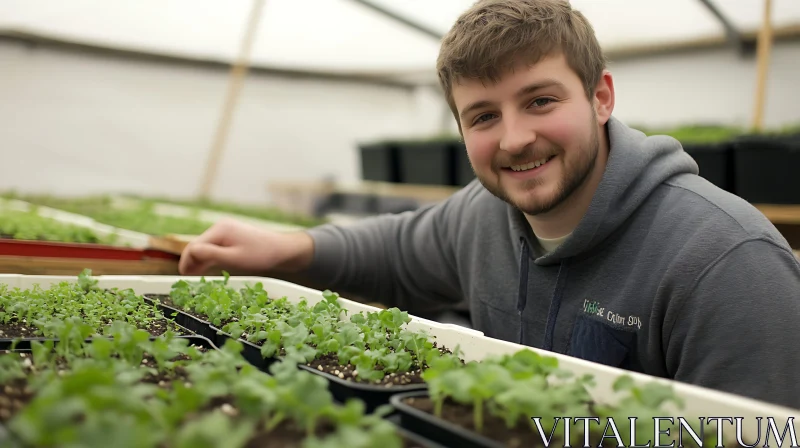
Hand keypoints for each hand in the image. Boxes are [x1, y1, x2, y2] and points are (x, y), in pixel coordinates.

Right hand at [178, 218, 313, 275]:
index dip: (186, 261)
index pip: (194, 245)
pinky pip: (215, 247)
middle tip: (187, 279)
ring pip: (206, 246)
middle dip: (191, 261)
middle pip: (198, 245)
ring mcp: (227, 230)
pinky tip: (206, 268)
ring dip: (199, 260)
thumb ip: (210, 255)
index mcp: (220, 229)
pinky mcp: (232, 236)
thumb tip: (189, 253)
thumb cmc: (260, 255)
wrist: (282, 249)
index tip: (184, 277)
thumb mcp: (233, 258)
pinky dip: (210, 257)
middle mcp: (221, 227)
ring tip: (194, 276)